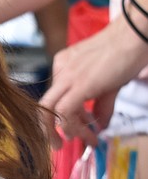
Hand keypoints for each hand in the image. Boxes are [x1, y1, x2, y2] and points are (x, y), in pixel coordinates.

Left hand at [40, 17, 147, 146]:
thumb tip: (101, 125)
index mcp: (64, 65)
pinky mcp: (78, 82)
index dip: (66, 116)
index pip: (56, 97)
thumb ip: (102, 104)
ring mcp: (67, 75)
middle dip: (48, 130)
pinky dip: (73, 126)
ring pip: (49, 110)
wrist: (135, 33)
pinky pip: (65, 111)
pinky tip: (89, 133)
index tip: (80, 128)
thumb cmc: (126, 53)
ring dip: (63, 132)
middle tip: (59, 145)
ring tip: (82, 141)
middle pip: (42, 105)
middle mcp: (60, 69)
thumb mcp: (110, 82)